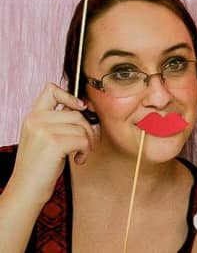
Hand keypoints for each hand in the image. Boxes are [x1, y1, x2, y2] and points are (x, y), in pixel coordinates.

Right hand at [10, 83, 96, 203]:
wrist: (26, 189)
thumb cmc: (40, 166)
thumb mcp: (43, 137)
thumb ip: (57, 121)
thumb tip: (85, 107)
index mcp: (32, 116)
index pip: (51, 90)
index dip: (70, 96)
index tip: (81, 107)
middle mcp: (36, 120)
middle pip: (77, 113)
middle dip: (88, 129)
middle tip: (86, 144)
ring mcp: (43, 131)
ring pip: (83, 127)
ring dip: (88, 142)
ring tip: (80, 154)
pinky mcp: (54, 143)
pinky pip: (84, 140)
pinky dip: (86, 151)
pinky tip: (78, 160)